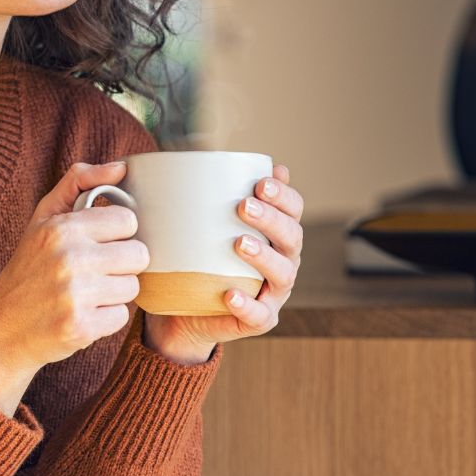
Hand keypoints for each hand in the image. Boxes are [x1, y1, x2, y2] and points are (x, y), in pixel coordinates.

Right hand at [0, 160, 147, 413]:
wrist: (1, 329)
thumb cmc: (27, 269)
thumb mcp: (42, 219)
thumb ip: (78, 183)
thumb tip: (121, 167)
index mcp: (61, 228)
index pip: (128, 221)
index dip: (117, 233)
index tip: (98, 243)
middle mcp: (69, 258)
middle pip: (138, 255)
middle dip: (121, 264)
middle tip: (95, 271)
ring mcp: (75, 295)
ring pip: (133, 287)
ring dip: (114, 292)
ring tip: (86, 293)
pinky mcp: (82, 327)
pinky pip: (122, 317)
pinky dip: (106, 318)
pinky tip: (82, 314)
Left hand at [144, 164, 304, 361]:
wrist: (182, 311)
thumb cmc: (196, 258)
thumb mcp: (199, 226)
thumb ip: (205, 196)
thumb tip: (196, 155)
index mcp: (275, 234)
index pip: (293, 210)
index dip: (284, 196)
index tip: (261, 182)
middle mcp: (282, 261)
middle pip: (292, 237)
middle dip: (272, 219)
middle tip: (243, 206)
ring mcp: (273, 293)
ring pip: (282, 274)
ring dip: (264, 257)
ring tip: (239, 243)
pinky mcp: (258, 320)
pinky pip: (259, 315)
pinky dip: (247, 305)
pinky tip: (231, 294)